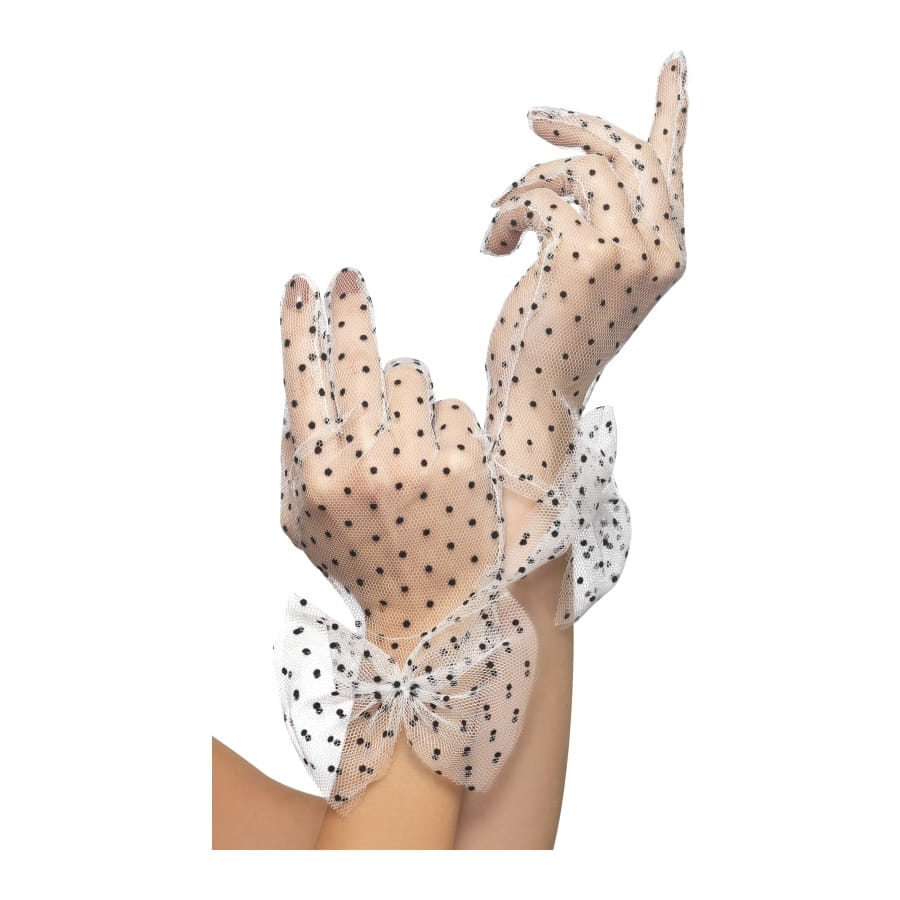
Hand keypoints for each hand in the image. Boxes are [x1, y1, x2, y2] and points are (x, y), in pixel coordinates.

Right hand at [276, 267, 536, 809]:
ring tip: (411, 439)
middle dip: (350, 309)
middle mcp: (364, 465)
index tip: (302, 285)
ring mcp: (418, 465)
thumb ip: (291, 459)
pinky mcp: (468, 469)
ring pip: (412, 376)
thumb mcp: (305, 524)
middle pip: (358, 359)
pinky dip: (450, 427)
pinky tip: (447, 466)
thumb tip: (296, 395)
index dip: (300, 325)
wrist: (431, 618)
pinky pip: (456, 409)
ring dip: (410, 394)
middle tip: (349, 278)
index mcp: (317, 476)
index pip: (303, 379)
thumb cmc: (363, 565)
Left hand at [482, 52, 687, 492]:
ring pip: (578, 170)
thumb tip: (572, 170)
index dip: (670, 110)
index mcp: (669, 255)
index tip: (672, 62)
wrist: (534, 398)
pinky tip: (493, 246)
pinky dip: (507, 213)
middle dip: (573, 129)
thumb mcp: (585, 275)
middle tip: (532, 121)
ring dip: (526, 184)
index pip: (671, 168)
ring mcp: (629, 252)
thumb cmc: (551, 342)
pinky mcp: (585, 256)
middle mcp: (661, 250)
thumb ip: (599, 223)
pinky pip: (540, 197)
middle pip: (623, 152)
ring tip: (499, 218)